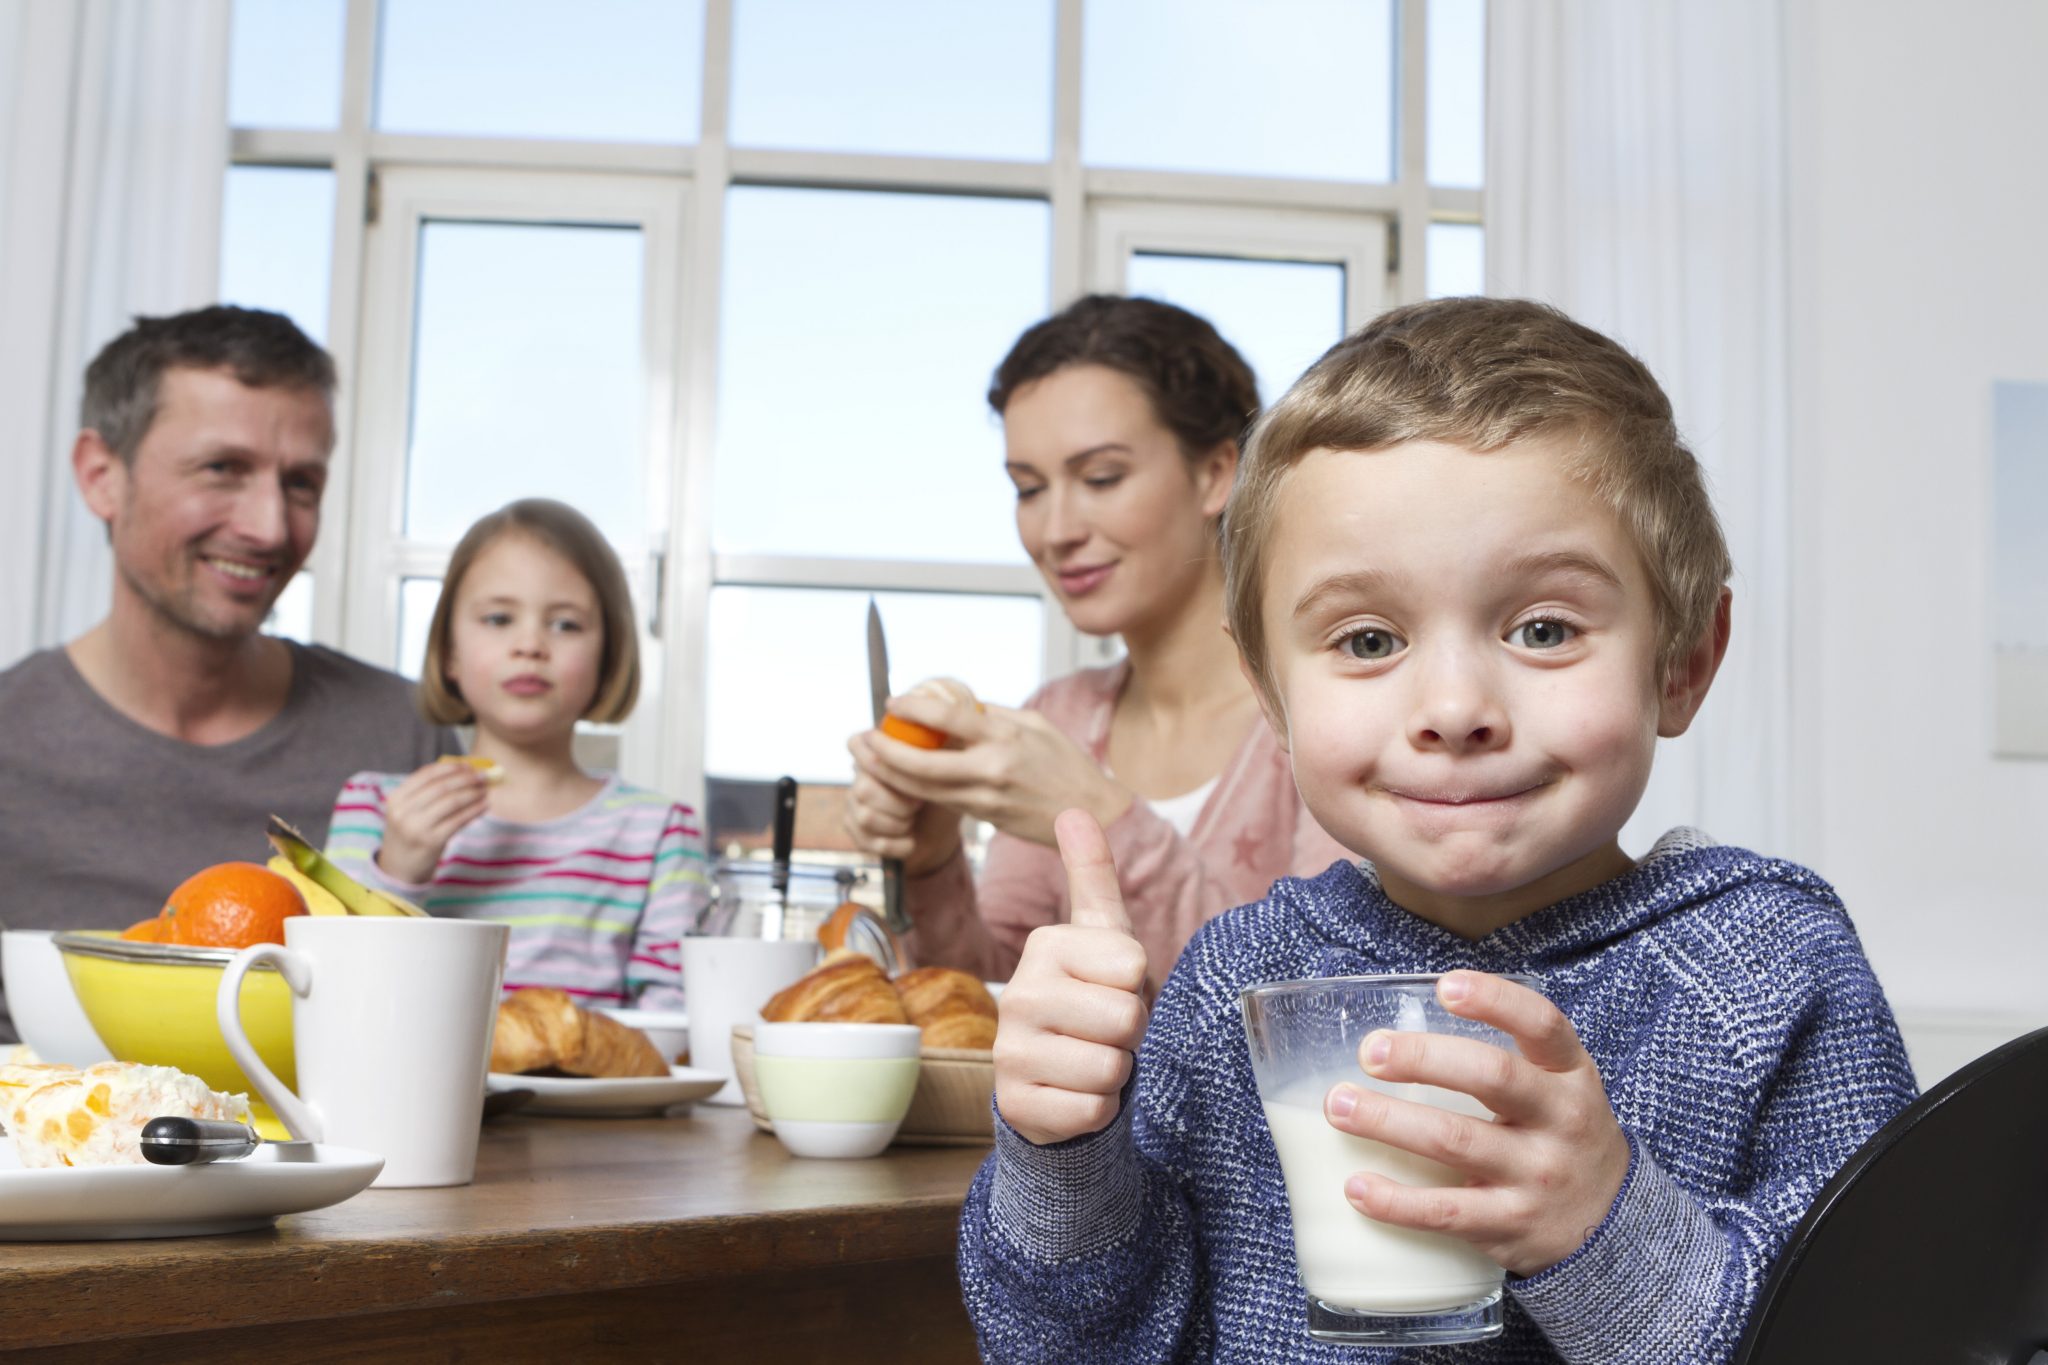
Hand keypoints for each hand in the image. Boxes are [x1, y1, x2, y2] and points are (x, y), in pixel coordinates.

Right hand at [375, 761, 489, 883]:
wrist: (399, 870)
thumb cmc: (409, 834)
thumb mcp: (406, 812)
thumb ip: (426, 793)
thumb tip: (463, 772)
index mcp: (396, 798)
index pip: (426, 774)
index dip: (450, 768)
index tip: (468, 765)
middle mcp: (404, 811)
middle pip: (442, 786)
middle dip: (466, 778)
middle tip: (484, 776)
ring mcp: (417, 827)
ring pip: (452, 801)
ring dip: (473, 793)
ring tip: (485, 790)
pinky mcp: (432, 841)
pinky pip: (459, 820)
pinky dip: (474, 810)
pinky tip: (484, 805)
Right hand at [842, 739, 963, 876]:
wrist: (941, 833)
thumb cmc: (945, 793)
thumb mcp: (949, 763)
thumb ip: (937, 743)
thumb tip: (938, 732)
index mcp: (878, 749)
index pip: (857, 744)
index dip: (882, 763)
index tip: (911, 777)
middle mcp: (860, 773)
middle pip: (863, 788)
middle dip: (900, 804)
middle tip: (919, 804)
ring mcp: (853, 802)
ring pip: (866, 816)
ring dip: (899, 825)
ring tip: (913, 821)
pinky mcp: (854, 830)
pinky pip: (869, 841)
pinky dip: (898, 845)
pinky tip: (909, 840)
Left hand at [849, 691, 1132, 851]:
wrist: (1090, 814)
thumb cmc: (1066, 766)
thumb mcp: (1034, 726)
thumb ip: (994, 717)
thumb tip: (957, 706)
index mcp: (1005, 738)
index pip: (948, 719)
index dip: (914, 708)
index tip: (892, 701)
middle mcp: (991, 769)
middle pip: (922, 764)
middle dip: (885, 752)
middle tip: (864, 739)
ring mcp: (985, 797)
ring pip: (924, 788)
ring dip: (891, 774)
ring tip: (870, 756)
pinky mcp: (982, 817)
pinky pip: (940, 800)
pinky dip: (916, 788)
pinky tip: (900, 777)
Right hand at [992, 810, 1150, 1145]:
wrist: (1053, 1075)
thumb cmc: (1089, 996)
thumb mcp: (1100, 935)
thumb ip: (1091, 873)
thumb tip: (1072, 809)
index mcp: (1045, 946)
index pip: (1134, 967)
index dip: (1138, 986)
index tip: (1110, 987)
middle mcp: (1018, 994)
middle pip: (1126, 1019)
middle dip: (1130, 1033)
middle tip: (1102, 1028)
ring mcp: (1010, 1052)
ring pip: (1111, 1068)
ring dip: (1115, 1072)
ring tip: (1088, 1058)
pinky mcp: (1016, 1105)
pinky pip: (1093, 1111)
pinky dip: (1097, 1109)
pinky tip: (1072, 1092)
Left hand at [1321, 970, 1630, 1276]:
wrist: (1611, 1221)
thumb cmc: (1558, 1134)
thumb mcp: (1556, 1085)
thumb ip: (1501, 1055)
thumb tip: (1399, 1032)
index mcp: (1568, 1073)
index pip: (1541, 1023)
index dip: (1494, 1000)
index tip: (1445, 987)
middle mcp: (1560, 1120)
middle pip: (1491, 1076)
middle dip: (1423, 1059)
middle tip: (1370, 1052)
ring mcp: (1537, 1175)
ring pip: (1455, 1141)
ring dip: (1388, 1121)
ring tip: (1339, 1107)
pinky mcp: (1512, 1224)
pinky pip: (1446, 1212)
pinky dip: (1396, 1201)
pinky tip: (1357, 1186)